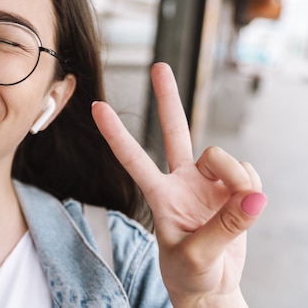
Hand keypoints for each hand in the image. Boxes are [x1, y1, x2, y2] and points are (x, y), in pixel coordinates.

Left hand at [91, 62, 265, 306]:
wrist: (211, 286)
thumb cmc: (190, 274)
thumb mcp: (198, 257)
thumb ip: (225, 226)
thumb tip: (254, 197)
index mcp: (160, 195)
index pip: (133, 159)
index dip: (116, 133)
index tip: (96, 107)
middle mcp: (182, 181)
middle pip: (174, 131)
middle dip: (167, 98)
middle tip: (159, 66)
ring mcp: (208, 182)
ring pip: (222, 155)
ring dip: (234, 176)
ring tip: (240, 206)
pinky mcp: (232, 188)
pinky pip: (247, 173)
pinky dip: (251, 187)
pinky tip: (246, 205)